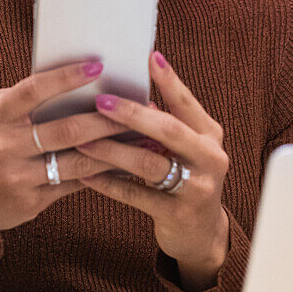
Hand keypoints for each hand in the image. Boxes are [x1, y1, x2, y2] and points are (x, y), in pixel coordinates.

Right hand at [0, 60, 122, 255]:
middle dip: (106, 118)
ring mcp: (18, 179)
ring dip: (114, 148)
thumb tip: (70, 79)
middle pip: (66, 129)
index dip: (66, 77)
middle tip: (139, 106)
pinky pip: (74, 184)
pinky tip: (124, 163)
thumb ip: (21, 101)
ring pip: (77, 160)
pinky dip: (101, 172)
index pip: (33, 91)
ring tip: (142, 136)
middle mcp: (4, 148)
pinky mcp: (31, 203)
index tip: (97, 66)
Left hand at [74, 51, 230, 289]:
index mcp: (209, 135)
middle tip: (100, 102)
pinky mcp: (178, 215)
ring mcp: (196, 188)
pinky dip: (109, 183)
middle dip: (132, 114)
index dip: (169, 80)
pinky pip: (136, 195)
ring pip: (149, 163)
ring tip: (83, 139)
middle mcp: (209, 158)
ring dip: (112, 150)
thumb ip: (167, 124)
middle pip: (168, 130)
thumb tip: (136, 97)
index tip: (149, 57)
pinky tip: (85, 174)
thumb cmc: (185, 179)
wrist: (202, 234)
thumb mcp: (185, 149)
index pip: (186, 103)